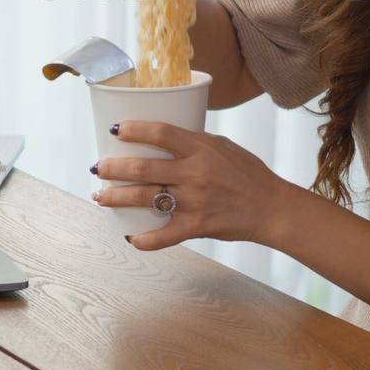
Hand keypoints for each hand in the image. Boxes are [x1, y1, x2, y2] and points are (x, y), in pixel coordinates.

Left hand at [92, 120, 294, 250]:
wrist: (271, 208)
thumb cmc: (248, 173)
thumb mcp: (223, 146)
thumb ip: (195, 141)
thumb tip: (164, 137)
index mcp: (201, 149)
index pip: (161, 133)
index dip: (135, 129)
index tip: (116, 129)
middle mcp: (194, 173)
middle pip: (143, 168)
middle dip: (114, 168)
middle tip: (98, 167)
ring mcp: (194, 201)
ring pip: (145, 199)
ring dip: (117, 198)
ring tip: (100, 196)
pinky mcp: (197, 226)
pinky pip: (164, 236)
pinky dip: (144, 239)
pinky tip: (130, 237)